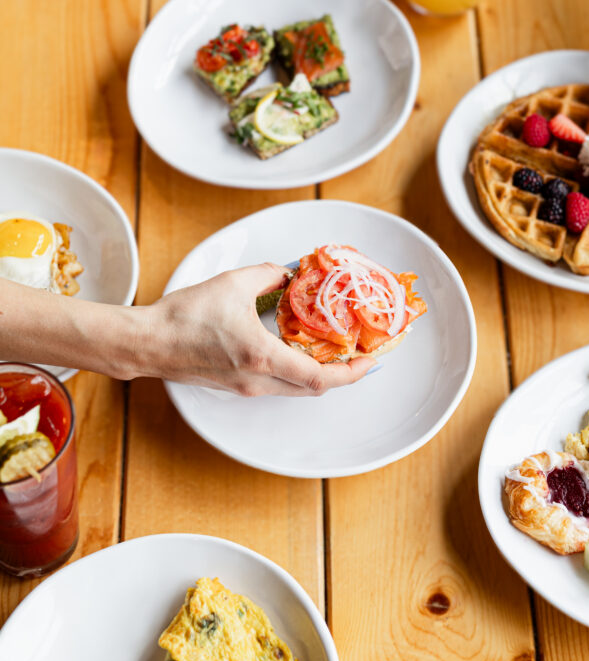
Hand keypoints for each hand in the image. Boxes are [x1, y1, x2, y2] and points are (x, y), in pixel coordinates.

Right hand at [138, 263, 375, 395]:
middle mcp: (258, 380)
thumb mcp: (233, 283)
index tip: (370, 360)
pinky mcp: (236, 386)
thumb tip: (287, 272)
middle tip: (359, 355)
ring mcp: (247, 387)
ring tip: (335, 351)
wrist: (146, 343)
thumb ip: (268, 274)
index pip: (319, 377)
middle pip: (313, 388)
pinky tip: (299, 350)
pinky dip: (297, 371)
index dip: (351, 373)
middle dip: (343, 374)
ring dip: (320, 374)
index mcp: (262, 357)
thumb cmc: (182, 317)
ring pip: (296, 388)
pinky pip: (278, 384)